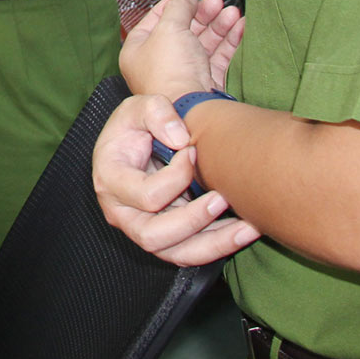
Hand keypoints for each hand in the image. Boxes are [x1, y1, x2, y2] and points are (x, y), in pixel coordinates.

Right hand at [92, 93, 260, 264]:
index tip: (194, 152)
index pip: (146, 195)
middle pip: (154, 236)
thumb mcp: (141, 105)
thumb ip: (156, 112)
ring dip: (215, 243)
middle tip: (223, 197)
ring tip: (248, 226)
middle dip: (195, 220)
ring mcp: (142, 229)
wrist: (148, 138)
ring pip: (176, 253)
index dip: (176, 177)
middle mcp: (121, 212)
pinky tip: (245, 230)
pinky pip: (191, 253)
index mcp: (111, 180)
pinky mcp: (165, 237)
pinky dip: (220, 246)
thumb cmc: (142, 123)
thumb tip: (180, 140)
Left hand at [120, 0, 244, 100]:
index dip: (173, 4)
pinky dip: (229, 41)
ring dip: (218, 25)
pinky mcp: (203, 83)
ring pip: (202, 43)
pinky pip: (217, 57)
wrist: (191, 108)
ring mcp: (182, 74)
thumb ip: (178, 8)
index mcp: (139, 49)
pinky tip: (240, 27)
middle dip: (202, 14)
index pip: (155, 19)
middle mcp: (158, 63)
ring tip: (232, 13)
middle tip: (217, 2)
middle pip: (182, 30)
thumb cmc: (171, 72)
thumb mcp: (169, 27)